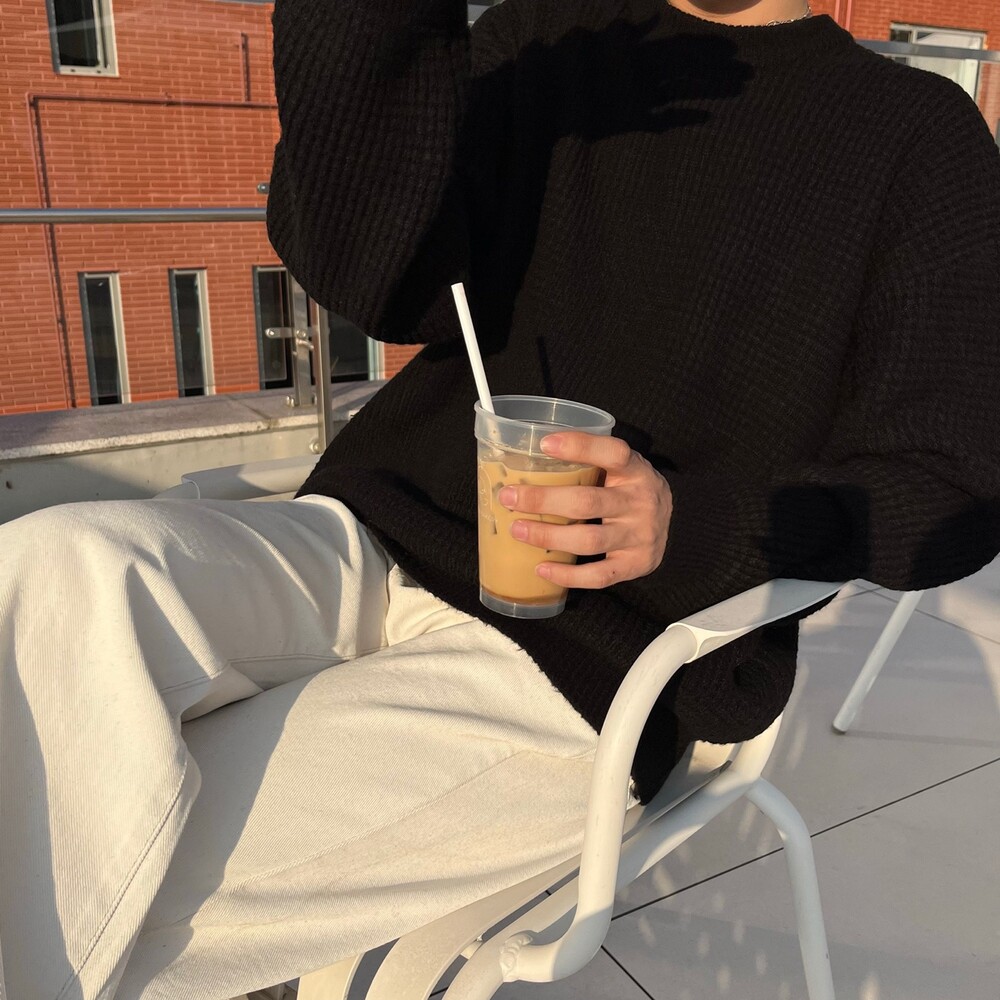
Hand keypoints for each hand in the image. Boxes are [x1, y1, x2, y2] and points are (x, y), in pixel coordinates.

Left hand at [497, 433, 672, 589]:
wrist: (674, 523)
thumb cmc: (630, 490)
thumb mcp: (621, 467)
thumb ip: (589, 462)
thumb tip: (527, 458)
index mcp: (636, 470)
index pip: (612, 452)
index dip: (580, 447)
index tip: (545, 444)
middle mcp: (641, 502)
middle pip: (588, 502)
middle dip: (543, 500)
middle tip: (509, 497)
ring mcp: (640, 536)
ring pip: (589, 540)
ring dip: (548, 536)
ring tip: (518, 530)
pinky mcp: (636, 564)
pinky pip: (598, 575)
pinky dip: (567, 575)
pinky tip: (542, 568)